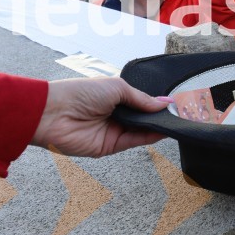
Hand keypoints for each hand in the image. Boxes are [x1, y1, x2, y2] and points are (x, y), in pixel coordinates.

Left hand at [31, 78, 169, 156]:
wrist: (53, 113)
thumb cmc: (80, 93)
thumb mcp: (117, 88)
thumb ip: (141, 98)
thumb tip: (164, 103)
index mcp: (116, 98)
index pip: (142, 102)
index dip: (157, 103)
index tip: (175, 103)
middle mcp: (116, 115)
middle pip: (144, 118)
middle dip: (160, 116)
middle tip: (181, 113)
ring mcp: (114, 131)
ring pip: (142, 130)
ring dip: (158, 126)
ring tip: (176, 121)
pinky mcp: (110, 146)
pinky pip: (134, 141)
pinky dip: (149, 137)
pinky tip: (163, 130)